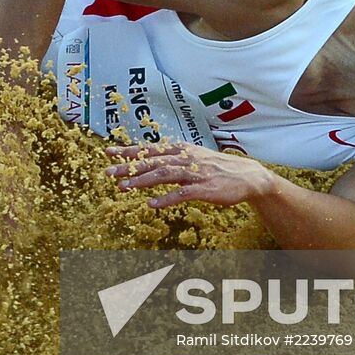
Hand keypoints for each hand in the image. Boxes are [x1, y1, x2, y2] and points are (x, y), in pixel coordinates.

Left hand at [106, 143, 275, 207]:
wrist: (247, 176)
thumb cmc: (216, 168)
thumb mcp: (193, 157)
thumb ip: (172, 158)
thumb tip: (148, 159)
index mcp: (181, 149)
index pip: (150, 149)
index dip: (128, 151)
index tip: (107, 152)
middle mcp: (186, 158)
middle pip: (152, 161)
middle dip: (128, 166)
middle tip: (107, 172)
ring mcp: (196, 173)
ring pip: (164, 174)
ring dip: (142, 181)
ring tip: (123, 187)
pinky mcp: (205, 188)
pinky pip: (182, 193)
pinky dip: (166, 199)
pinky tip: (152, 205)